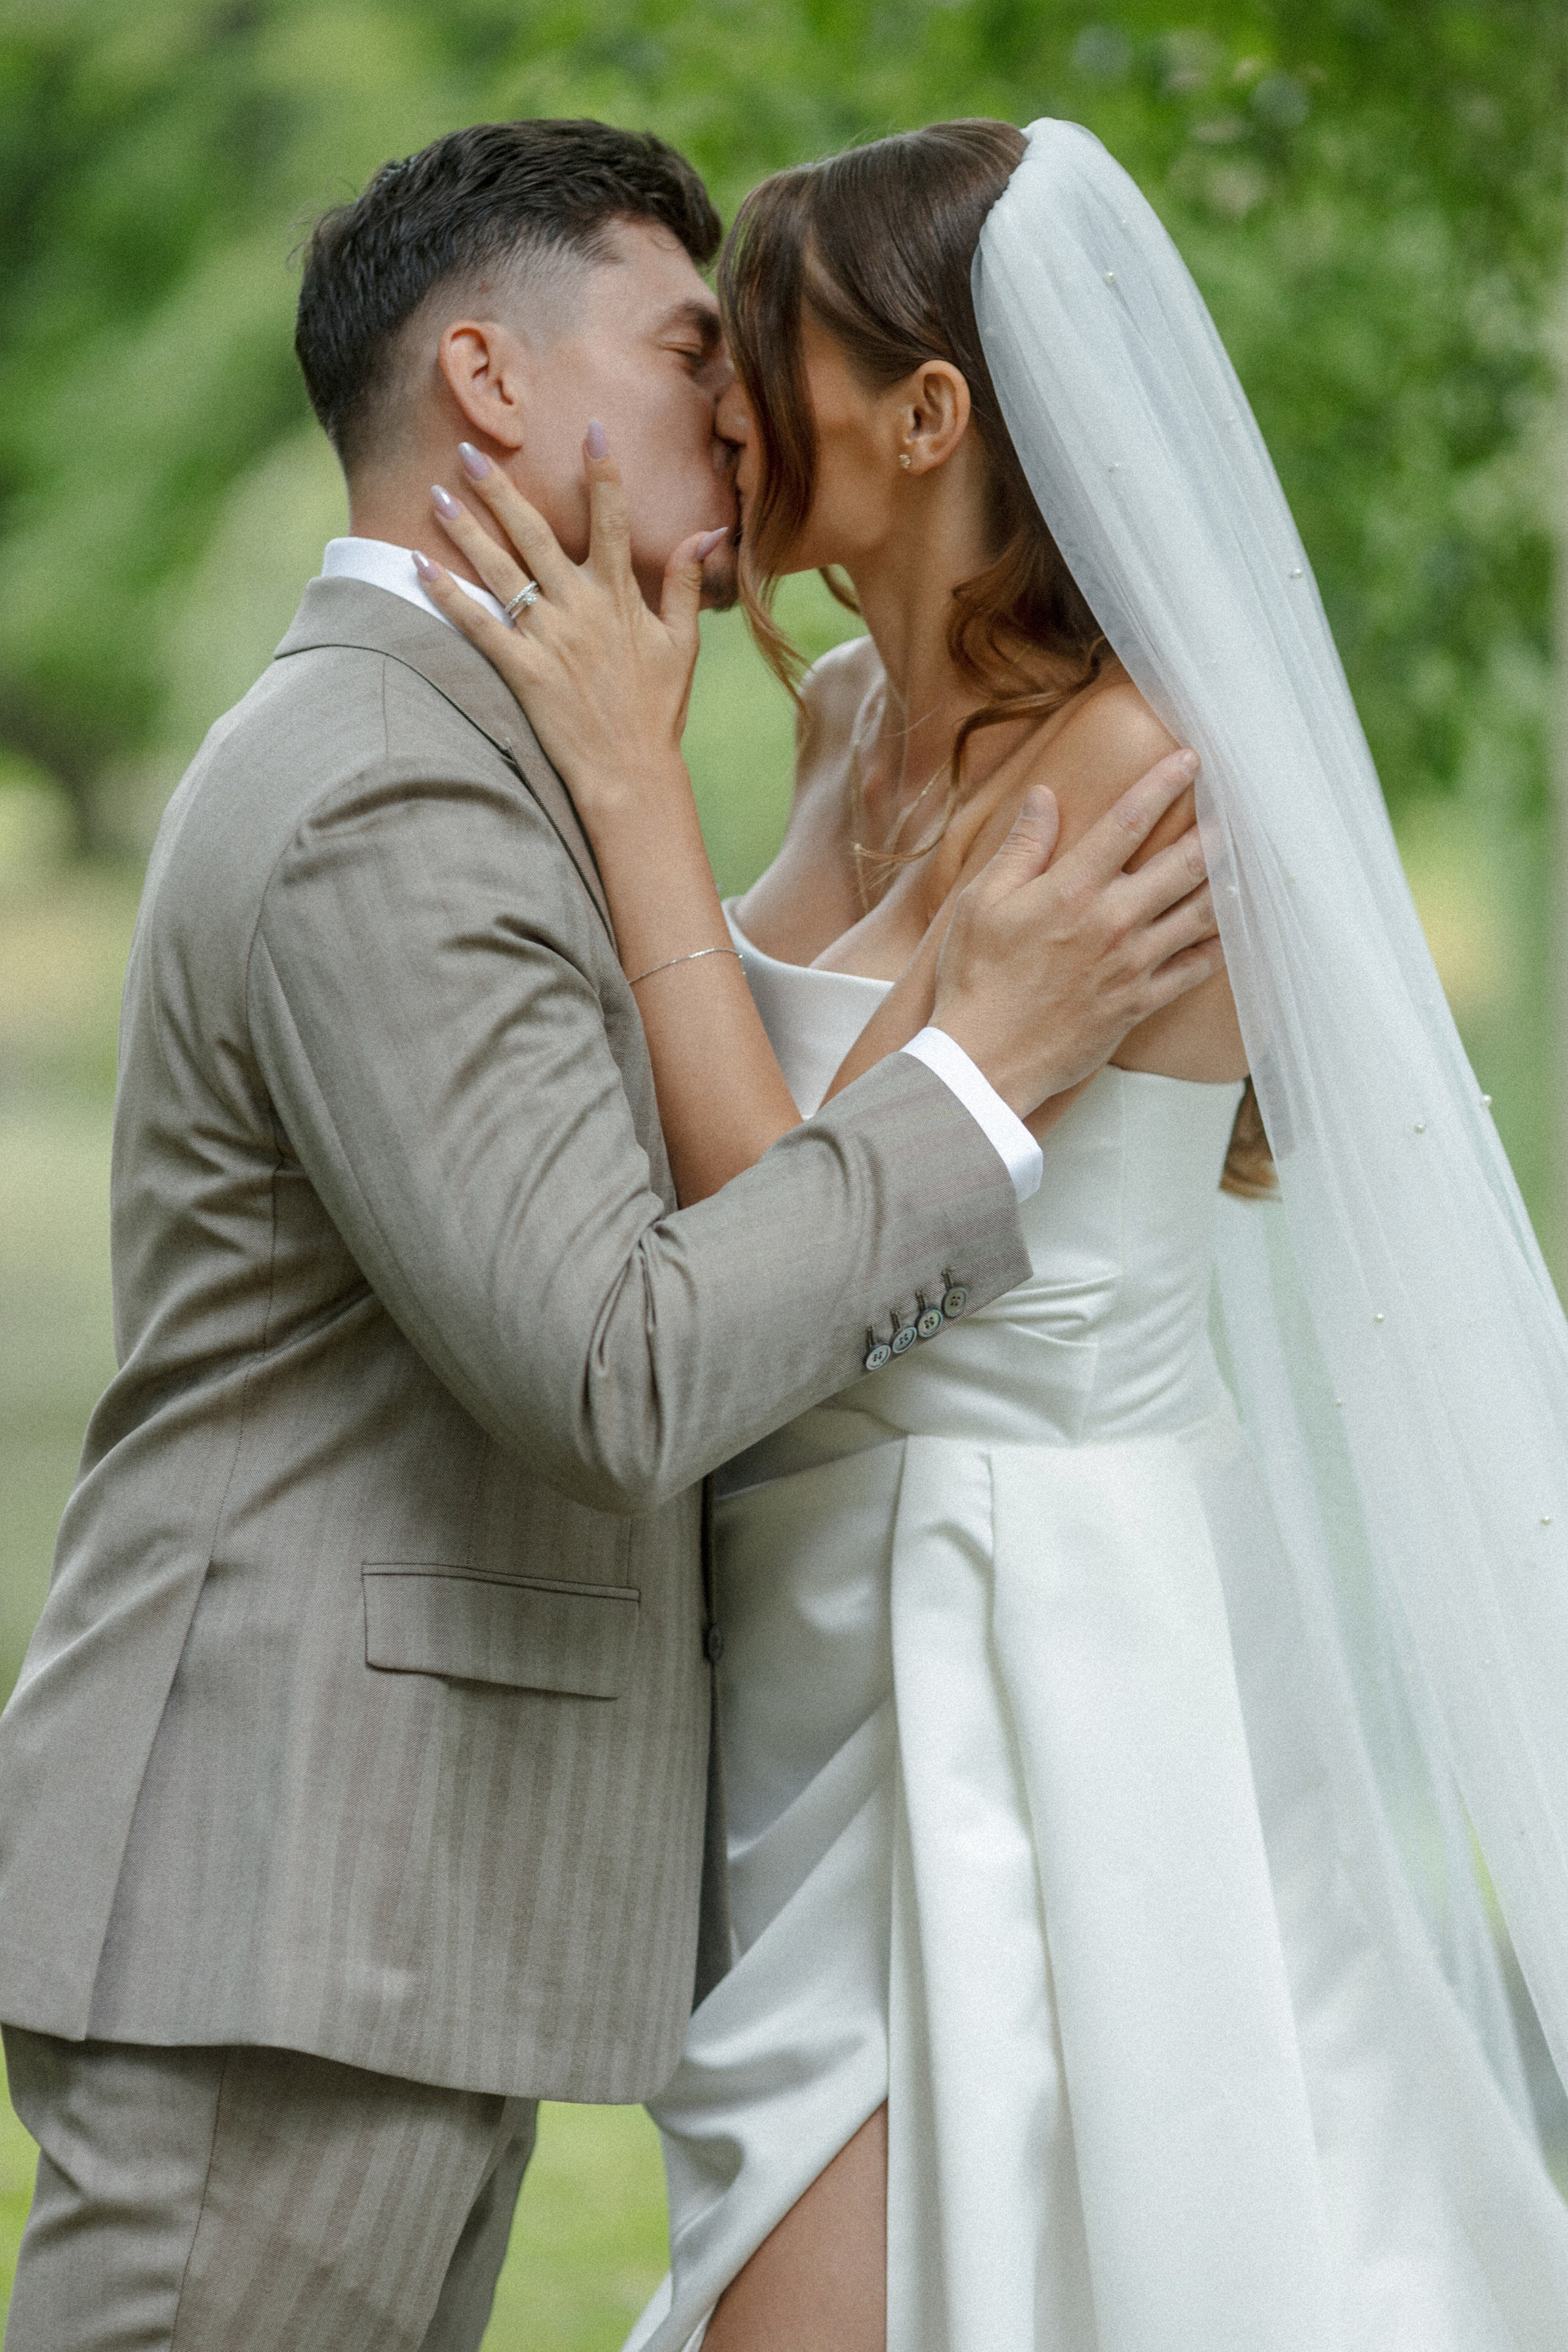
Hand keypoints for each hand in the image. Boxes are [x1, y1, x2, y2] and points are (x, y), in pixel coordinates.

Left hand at [413, 430, 728, 815]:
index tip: (590, 428)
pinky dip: (446, 594)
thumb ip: (685, 584)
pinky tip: (418, 565)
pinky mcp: (523, 671)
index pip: (613, 520)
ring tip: (436, 494)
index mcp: (620, 596)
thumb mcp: (683, 644)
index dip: (603, 472)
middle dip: (500, 489)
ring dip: (465, 530)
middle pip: (535, 534)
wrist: (631, 773)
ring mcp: (549, 639)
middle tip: (469, 449)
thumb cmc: (658, 710)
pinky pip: (477, 625)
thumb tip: (708, 531)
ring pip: (500, 571)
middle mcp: (581, 608)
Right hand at [930, 751, 1221, 1116]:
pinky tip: (1233, 931)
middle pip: (1183, 864)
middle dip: (1216, 830)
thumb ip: (1021, 848)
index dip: (1163, 785)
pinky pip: (1194, 971)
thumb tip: (1044, 797)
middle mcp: (1112, 922)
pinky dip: (1219, 948)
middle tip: (1240, 807)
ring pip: (1200, 915)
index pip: (1127, 822)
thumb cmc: (975, 980)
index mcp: (1072, 890)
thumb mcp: (983, 903)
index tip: (1190, 760)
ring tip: (1249, 860)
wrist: (985, 1061)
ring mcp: (1132, 965)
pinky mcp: (1139, 1003)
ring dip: (1229, 883)